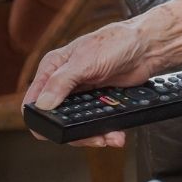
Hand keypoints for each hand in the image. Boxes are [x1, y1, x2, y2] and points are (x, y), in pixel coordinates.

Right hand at [23, 0, 181, 147]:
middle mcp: (63, 82)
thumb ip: (61, 82)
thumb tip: (42, 105)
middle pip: (57, 118)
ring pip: (77, 124)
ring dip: (93, 135)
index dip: (39, 119)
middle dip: (74, 132)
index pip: (33, 101)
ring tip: (110, 137)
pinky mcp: (98, 101)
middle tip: (92, 138)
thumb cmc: (115, 42)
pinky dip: (105, 130)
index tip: (53, 132)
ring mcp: (81, 94)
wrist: (147, 47)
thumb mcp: (84, 61)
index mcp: (52, 68)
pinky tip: (115, 133)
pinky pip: (95, 123)